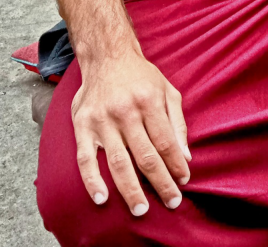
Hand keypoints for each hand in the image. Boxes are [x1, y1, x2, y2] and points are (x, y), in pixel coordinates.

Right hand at [72, 51, 189, 215]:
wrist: (107, 57)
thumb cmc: (142, 77)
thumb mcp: (168, 91)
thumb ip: (178, 123)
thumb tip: (185, 157)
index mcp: (149, 101)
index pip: (166, 142)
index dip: (176, 165)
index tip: (184, 181)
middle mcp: (126, 112)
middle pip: (145, 155)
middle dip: (160, 182)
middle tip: (170, 202)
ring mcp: (102, 120)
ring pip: (118, 162)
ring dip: (130, 189)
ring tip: (141, 209)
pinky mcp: (82, 127)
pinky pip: (85, 159)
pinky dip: (92, 181)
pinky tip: (102, 198)